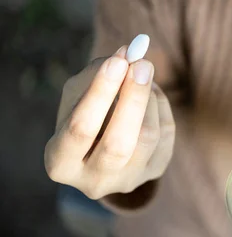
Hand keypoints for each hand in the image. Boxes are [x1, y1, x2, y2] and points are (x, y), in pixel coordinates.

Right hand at [44, 46, 174, 199]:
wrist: (103, 145)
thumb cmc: (84, 111)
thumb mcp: (78, 91)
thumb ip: (98, 73)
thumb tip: (130, 55)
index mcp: (60, 163)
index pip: (80, 129)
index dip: (100, 94)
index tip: (117, 61)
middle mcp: (93, 181)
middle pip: (118, 144)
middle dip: (133, 99)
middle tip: (142, 64)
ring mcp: (127, 181)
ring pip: (148, 136)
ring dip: (148, 97)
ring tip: (140, 74)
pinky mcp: (154, 172)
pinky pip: (166, 134)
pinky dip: (160, 105)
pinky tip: (149, 94)